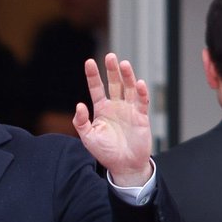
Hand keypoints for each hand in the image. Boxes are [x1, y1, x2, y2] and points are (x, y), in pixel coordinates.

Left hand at [72, 53, 153, 186]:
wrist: (123, 165)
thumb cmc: (105, 151)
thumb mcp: (87, 137)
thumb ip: (81, 122)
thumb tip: (79, 105)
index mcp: (101, 109)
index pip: (97, 88)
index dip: (93, 76)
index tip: (89, 62)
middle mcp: (116, 106)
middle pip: (115, 83)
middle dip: (112, 70)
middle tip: (110, 56)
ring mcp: (129, 110)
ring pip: (129, 88)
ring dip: (127, 76)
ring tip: (123, 64)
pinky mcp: (141, 117)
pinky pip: (142, 102)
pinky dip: (141, 93)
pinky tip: (139, 84)